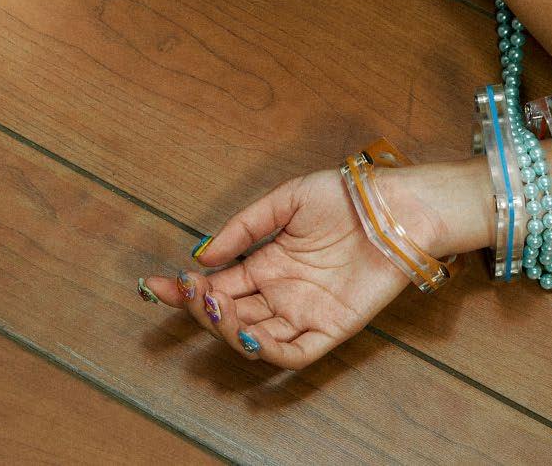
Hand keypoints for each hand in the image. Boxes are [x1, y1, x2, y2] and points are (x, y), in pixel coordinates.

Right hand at [139, 163, 451, 369]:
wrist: (394, 207)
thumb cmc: (344, 197)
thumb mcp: (287, 201)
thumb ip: (246, 227)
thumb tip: (203, 256)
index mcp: (267, 265)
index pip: (218, 286)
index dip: (186, 290)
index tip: (156, 284)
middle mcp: (281, 294)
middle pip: (230, 315)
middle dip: (200, 309)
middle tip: (186, 293)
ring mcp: (304, 313)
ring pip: (254, 338)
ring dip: (228, 330)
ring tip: (213, 307)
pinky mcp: (331, 329)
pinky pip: (295, 353)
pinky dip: (268, 350)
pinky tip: (248, 332)